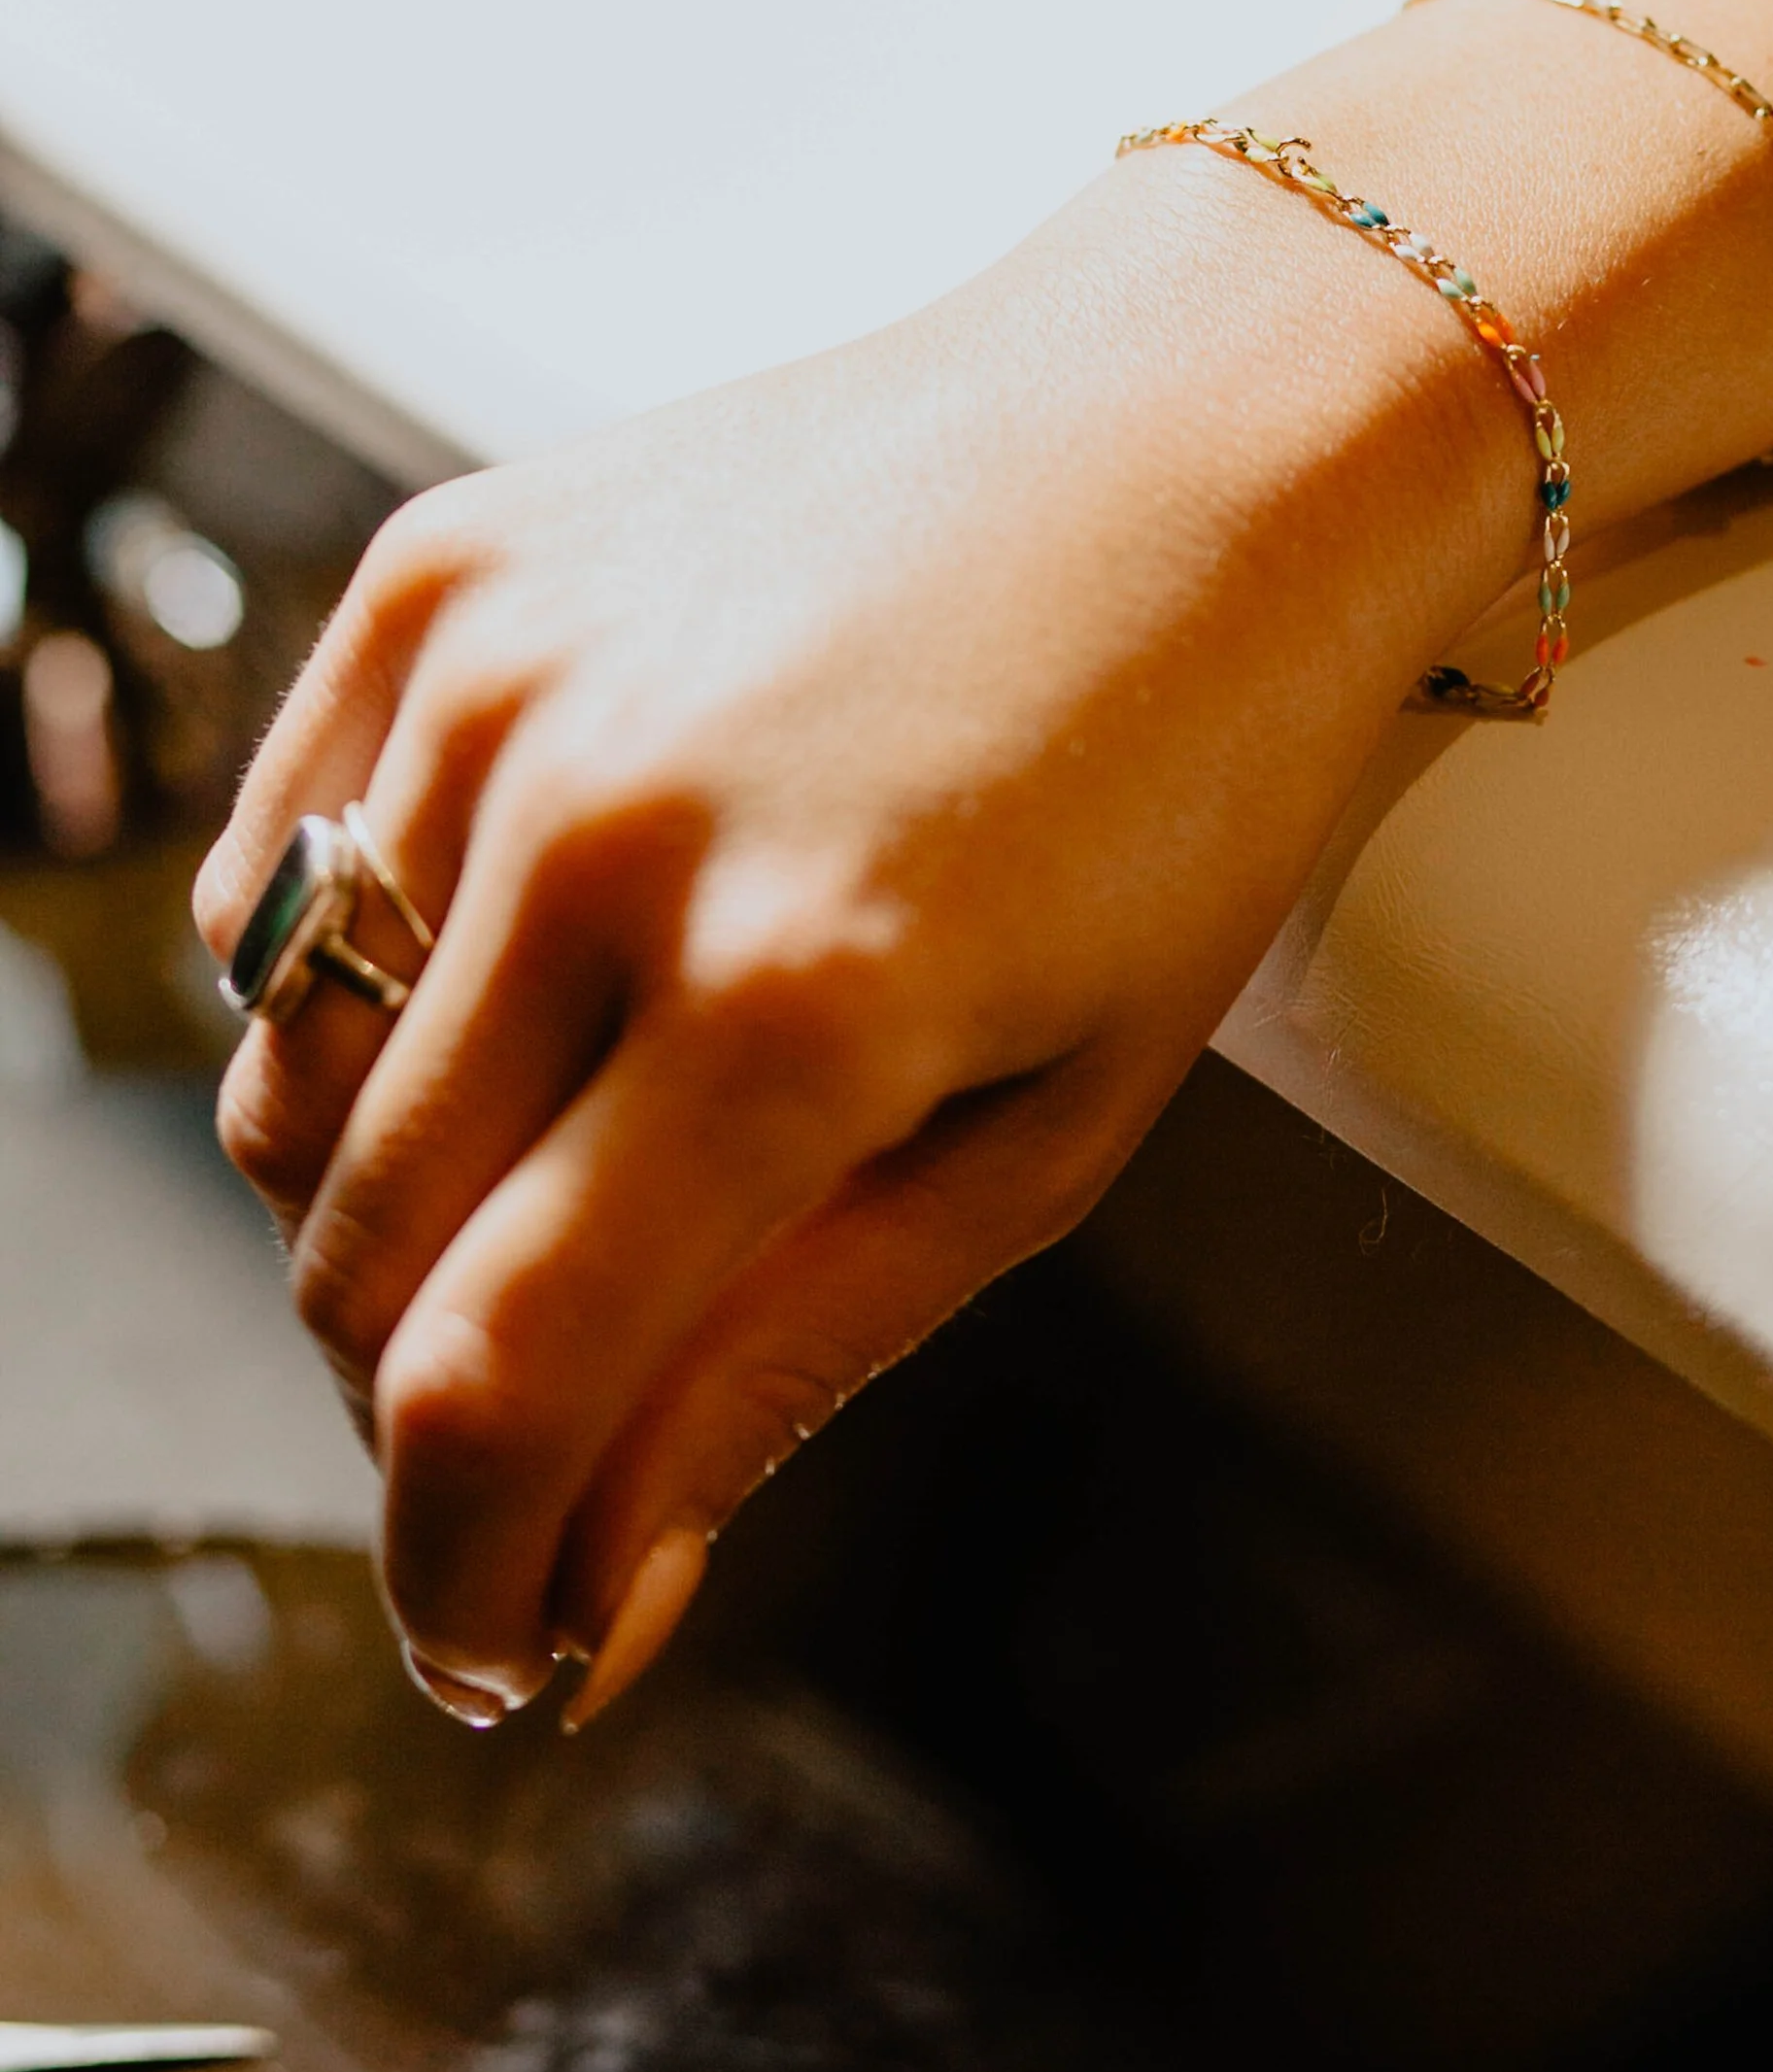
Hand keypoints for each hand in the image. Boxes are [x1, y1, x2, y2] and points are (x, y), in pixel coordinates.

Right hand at [196, 150, 1516, 1726]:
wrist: (1195, 421)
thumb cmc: (1180, 776)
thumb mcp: (1044, 1127)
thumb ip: (780, 1371)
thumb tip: (588, 1610)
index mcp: (795, 998)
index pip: (489, 1388)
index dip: (455, 1575)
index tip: (491, 1650)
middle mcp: (602, 828)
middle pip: (355, 1258)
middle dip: (436, 1414)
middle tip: (567, 1429)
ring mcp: (494, 680)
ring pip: (289, 1080)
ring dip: (389, 1211)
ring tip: (572, 1189)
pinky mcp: (436, 572)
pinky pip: (278, 878)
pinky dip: (348, 997)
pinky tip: (507, 1000)